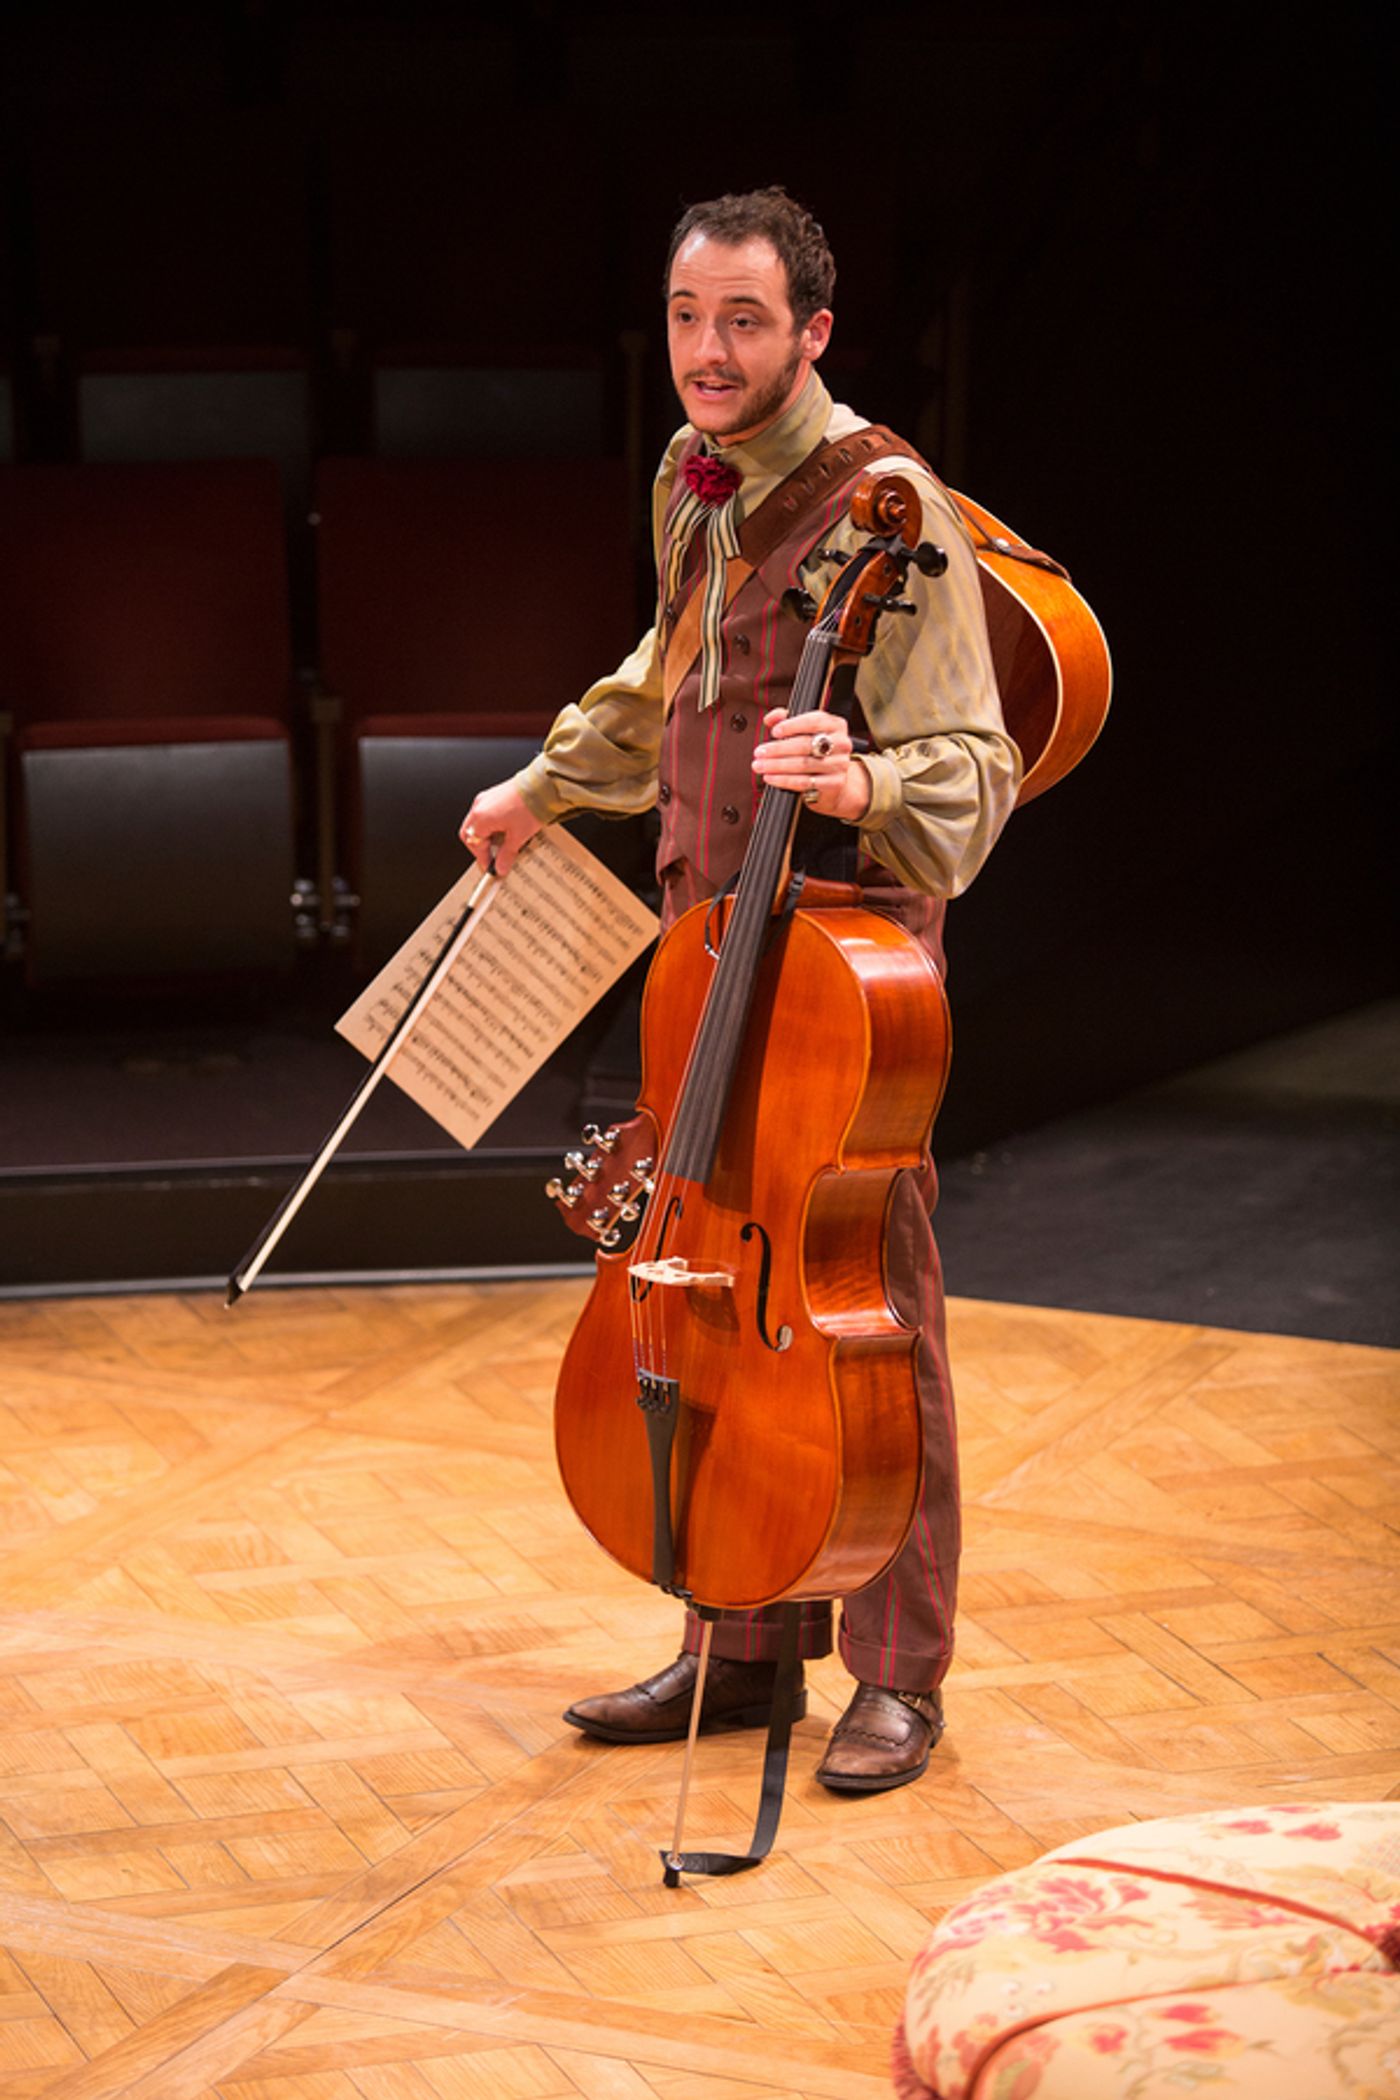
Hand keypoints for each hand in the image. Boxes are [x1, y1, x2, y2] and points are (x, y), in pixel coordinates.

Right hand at [459, 781, 542, 877]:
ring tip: (502, 844)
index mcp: (481, 817)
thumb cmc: (530, 805)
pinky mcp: (495, 794)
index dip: (482, 857)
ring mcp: (487, 798)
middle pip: (471, 832)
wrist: (543, 786)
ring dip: (486, 835)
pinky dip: (492, 825)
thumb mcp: (519, 836)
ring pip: (478, 822)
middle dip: (480, 847)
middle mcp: (480, 806)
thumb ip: (507, 854)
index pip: (474, 844)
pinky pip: (486, 813)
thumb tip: (501, 866)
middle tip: (492, 857)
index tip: (491, 866)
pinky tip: (505, 830)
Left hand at [752, 709, 871, 822]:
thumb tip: (770, 718)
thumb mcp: (803, 730)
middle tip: (759, 752)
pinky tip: (771, 777)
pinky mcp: (834, 783)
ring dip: (777, 765)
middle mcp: (841, 743)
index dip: (792, 726)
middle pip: (806, 744)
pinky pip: (805, 782)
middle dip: (778, 749)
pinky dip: (784, 780)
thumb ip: (786, 719)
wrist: (833, 780)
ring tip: (760, 765)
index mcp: (835, 725)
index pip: (814, 721)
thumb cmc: (815, 751)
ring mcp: (839, 764)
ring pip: (804, 764)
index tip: (774, 732)